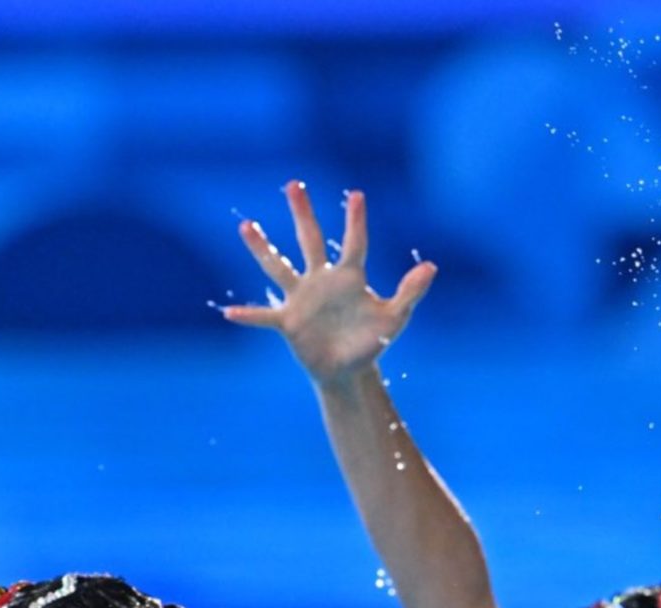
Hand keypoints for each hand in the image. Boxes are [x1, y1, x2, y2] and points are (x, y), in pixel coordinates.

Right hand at [224, 180, 437, 384]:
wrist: (348, 369)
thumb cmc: (372, 339)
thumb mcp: (395, 318)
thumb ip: (410, 292)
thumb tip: (431, 266)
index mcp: (349, 277)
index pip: (354, 244)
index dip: (356, 221)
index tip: (357, 195)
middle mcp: (321, 281)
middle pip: (310, 241)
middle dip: (303, 214)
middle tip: (294, 185)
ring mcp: (301, 299)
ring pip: (278, 268)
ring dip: (263, 249)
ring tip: (246, 226)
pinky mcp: (288, 322)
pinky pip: (264, 317)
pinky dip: (249, 316)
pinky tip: (229, 313)